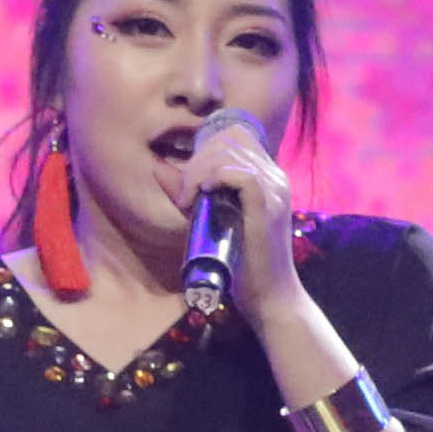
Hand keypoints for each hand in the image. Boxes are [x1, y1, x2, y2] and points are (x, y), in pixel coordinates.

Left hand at [178, 112, 306, 313]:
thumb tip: (158, 168)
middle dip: (196, 160)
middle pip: (229, 139)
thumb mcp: (209, 219)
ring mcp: (275, 189)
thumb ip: (189, 193)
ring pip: (230, 153)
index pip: (236, 135)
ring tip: (188, 200)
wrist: (269, 296)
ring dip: (199, 171)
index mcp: (267, 176)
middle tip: (184, 194)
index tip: (190, 178)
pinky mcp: (268, 206)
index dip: (206, 147)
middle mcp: (275, 177)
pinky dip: (214, 179)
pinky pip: (240, 173)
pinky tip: (202, 197)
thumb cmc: (242, 263)